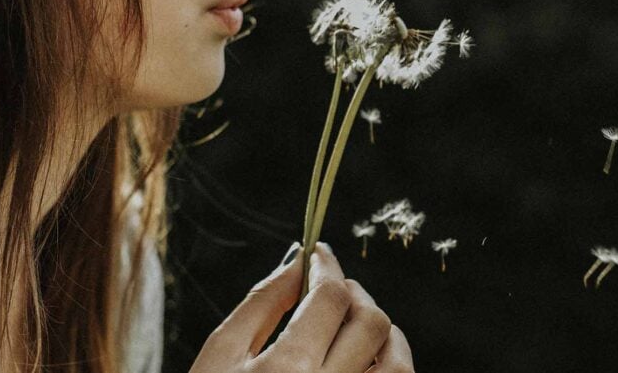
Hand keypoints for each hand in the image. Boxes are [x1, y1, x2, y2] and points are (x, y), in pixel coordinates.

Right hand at [189, 242, 414, 372]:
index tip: (320, 256)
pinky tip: (364, 359)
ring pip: (398, 363)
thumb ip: (259, 303)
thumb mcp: (220, 356)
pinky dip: (389, 367)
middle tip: (334, 288)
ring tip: (357, 322)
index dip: (328, 267)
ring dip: (384, 333)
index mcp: (286, 371)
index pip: (331, 298)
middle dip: (356, 295)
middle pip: (371, 323)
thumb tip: (297, 261)